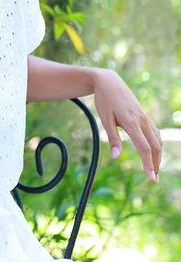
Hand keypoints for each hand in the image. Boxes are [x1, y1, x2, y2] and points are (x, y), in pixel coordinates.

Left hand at [92, 68, 162, 182]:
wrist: (109, 82)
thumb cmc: (104, 100)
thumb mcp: (105, 119)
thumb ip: (113, 138)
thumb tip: (116, 157)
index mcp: (132, 122)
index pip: (144, 148)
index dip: (148, 164)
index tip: (151, 178)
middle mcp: (142, 120)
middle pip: (155, 146)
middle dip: (155, 164)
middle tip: (154, 179)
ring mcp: (145, 117)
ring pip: (157, 139)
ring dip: (157, 155)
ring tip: (153, 168)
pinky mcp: (144, 115)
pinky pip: (155, 132)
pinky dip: (156, 144)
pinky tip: (153, 151)